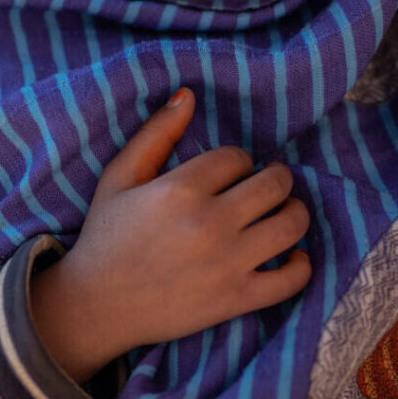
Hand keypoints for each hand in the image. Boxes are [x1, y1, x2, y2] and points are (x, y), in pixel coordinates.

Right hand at [30, 88, 310, 381]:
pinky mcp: (236, 299)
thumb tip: (188, 93)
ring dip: (294, 211)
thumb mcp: (120, 175)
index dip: (238, 161)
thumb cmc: (106, 234)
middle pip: (273, 185)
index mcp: (180, 189)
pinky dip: (301, 264)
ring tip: (281, 211)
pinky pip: (290, 280)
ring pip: (291, 225)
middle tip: (269, 183)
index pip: (237, 157)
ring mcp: (227, 263)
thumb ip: (156, 132)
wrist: (96, 305)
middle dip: (277, 177)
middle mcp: (209, 223)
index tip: (230, 173)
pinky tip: (292, 254)